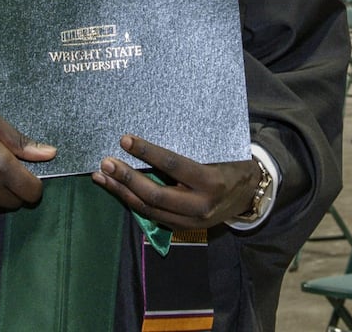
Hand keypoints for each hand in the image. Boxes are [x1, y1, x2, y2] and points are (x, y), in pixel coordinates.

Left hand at [92, 134, 258, 230]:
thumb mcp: (219, 152)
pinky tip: (117, 189)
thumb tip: (155, 123)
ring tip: (102, 176)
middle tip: (106, 162)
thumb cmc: (232, 162)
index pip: (173, 165)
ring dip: (122, 193)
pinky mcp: (183, 228)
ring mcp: (191, 222)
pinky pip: (153, 216)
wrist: (250, 194)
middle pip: (155, 195)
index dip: (147, 152)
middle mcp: (201, 206)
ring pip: (149, 210)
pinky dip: (132, 202)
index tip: (125, 140)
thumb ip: (192, 146)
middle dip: (127, 178)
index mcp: (211, 182)